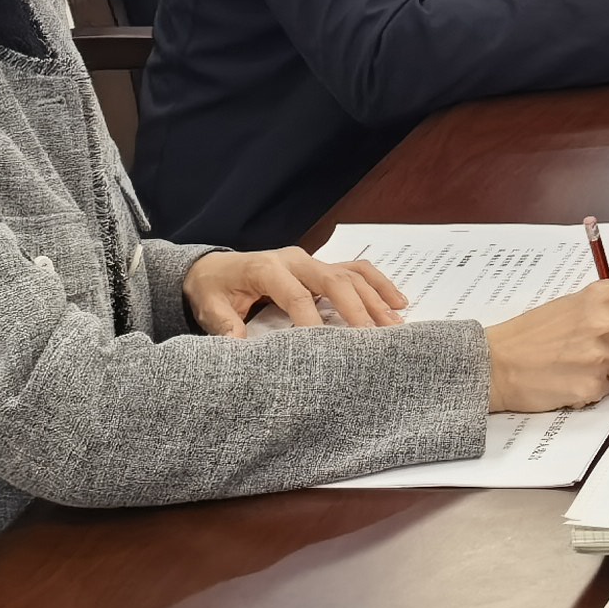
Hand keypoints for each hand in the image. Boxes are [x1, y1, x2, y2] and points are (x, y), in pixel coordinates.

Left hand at [186, 246, 408, 332]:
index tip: (329, 347)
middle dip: (357, 309)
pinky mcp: (321, 265)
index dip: (312, 321)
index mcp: (267, 268)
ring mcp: (311, 260)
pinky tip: (398, 302)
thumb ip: (225, 327)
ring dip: (375, 298)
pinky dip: (378, 284)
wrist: (214, 268)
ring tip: (396, 323)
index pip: (296, 295)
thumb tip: (239, 347)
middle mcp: (294, 259)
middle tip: (376, 337)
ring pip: (351, 274)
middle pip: (334, 280)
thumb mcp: (210, 308)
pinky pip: (356, 270)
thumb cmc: (213, 290)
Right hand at [484, 281, 608, 410]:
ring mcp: (601, 355)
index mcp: (606, 297)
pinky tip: (576, 377)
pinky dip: (599, 387)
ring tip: (588, 364)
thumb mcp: (575, 302)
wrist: (496, 363)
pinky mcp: (593, 384)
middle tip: (607, 350)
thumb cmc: (532, 334)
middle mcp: (607, 323)